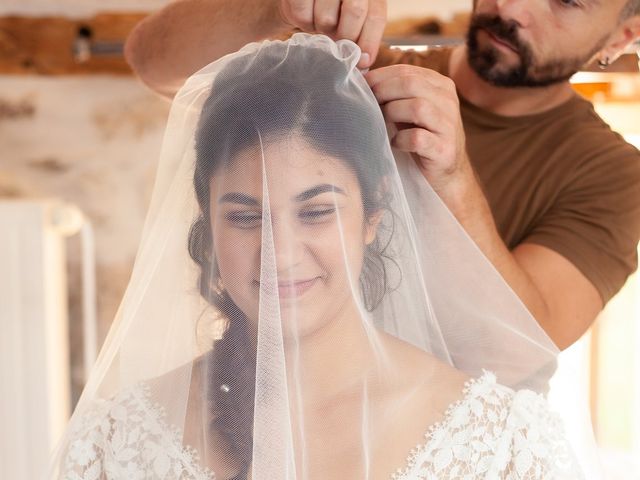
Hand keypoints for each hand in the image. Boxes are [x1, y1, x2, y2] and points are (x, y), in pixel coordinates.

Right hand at [278, 0, 386, 67]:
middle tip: (338, 40)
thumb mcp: (351, 21)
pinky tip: (307, 14)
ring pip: (326, 19)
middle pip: (355, 12)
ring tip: (319, 21)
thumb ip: (362, 36)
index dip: (370, 41)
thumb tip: (364, 61)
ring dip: (321, 30)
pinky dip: (304, 23)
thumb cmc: (330, 11)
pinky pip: (302, 16)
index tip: (363, 61)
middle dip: (346, 35)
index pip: (375, 15)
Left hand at [365, 65, 474, 205]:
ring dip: (392, 113)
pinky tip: (395, 144)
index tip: (363, 86)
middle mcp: (448, 101)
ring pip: (417, 108)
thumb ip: (395, 91)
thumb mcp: (410, 108)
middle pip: (411, 84)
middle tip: (369, 104)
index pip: (407, 71)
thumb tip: (362, 78)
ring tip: (384, 123)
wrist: (445, 172)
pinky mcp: (444, 150)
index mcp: (440, 85)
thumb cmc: (421, 136)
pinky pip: (417, 138)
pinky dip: (400, 140)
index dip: (380, 76)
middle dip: (383, 92)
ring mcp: (449, 126)